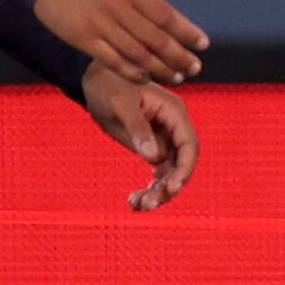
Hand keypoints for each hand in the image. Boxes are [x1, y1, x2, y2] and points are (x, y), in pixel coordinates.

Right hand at [35, 0, 206, 84]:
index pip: (166, 16)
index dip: (187, 32)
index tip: (203, 44)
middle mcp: (116, 7)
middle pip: (156, 40)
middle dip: (180, 56)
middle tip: (196, 68)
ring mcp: (98, 25)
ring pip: (137, 54)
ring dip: (161, 68)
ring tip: (177, 77)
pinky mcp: (82, 39)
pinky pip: (112, 61)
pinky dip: (132, 72)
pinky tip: (146, 77)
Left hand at [82, 65, 199, 208]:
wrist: (94, 79)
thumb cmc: (108, 85)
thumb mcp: (119, 105)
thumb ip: (138, 129)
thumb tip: (154, 158)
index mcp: (173, 112)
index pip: (189, 145)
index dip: (184, 169)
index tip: (171, 189)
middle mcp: (174, 126)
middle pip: (181, 163)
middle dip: (168, 187)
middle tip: (148, 204)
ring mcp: (165, 136)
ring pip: (170, 171)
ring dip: (158, 191)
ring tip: (137, 205)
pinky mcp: (153, 145)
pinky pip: (158, 171)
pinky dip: (150, 186)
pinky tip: (134, 200)